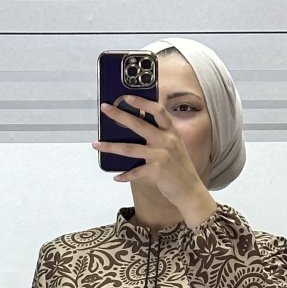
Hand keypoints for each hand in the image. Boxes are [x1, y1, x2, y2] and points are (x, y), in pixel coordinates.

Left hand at [92, 96, 209, 209]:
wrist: (190, 190)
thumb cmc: (180, 168)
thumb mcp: (175, 146)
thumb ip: (161, 136)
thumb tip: (137, 129)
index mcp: (171, 131)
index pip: (158, 111)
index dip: (142, 102)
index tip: (127, 97)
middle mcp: (166, 140)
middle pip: (138, 124)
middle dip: (119, 115)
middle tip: (105, 109)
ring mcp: (161, 155)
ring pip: (129, 148)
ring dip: (110, 147)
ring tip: (96, 144)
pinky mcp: (156, 171)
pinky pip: (135, 172)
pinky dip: (125, 175)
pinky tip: (116, 177)